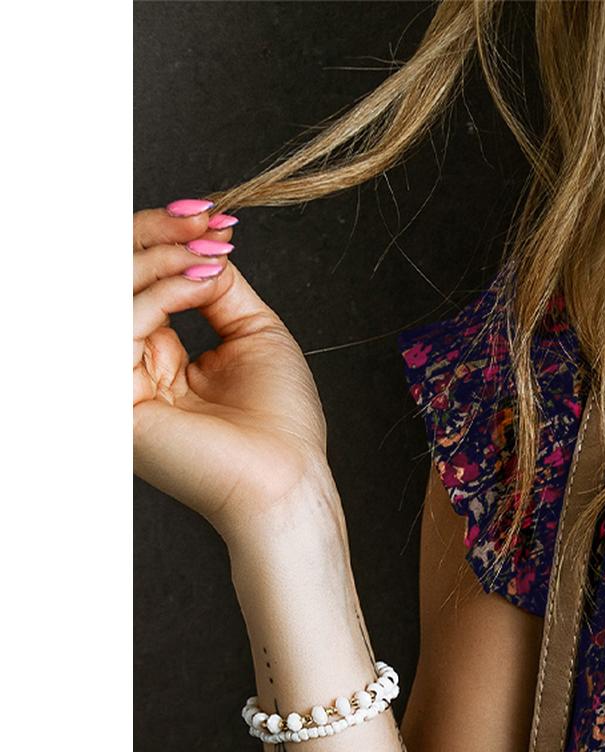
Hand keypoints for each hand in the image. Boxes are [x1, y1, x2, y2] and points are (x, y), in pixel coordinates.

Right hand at [133, 201, 332, 542]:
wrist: (287, 481)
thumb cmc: (282, 426)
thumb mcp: (254, 334)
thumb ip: (215, 285)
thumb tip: (196, 242)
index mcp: (157, 358)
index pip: (138, 283)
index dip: (163, 240)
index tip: (207, 214)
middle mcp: (130, 368)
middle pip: (115, 280)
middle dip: (157, 236)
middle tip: (203, 219)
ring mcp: (120, 383)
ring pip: (112, 292)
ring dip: (161, 256)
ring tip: (208, 252)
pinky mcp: (115, 398)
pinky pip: (120, 322)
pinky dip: (161, 290)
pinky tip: (200, 281)